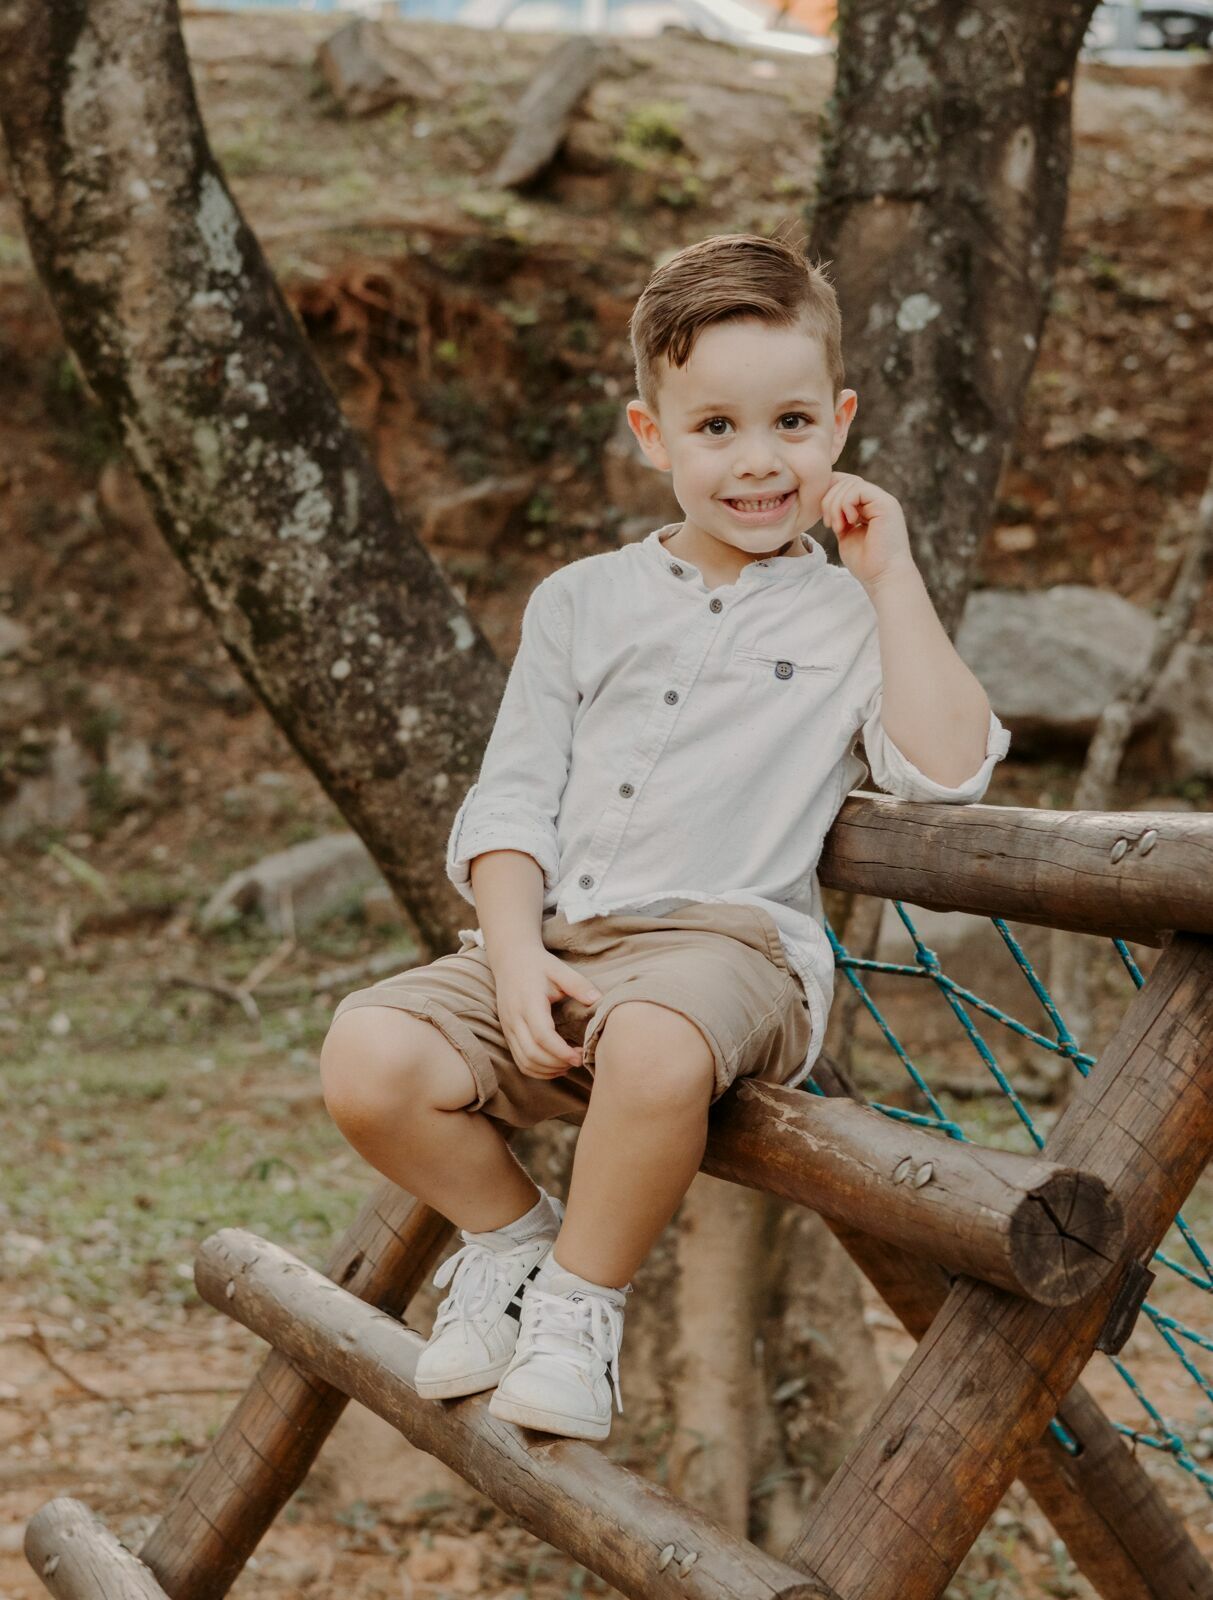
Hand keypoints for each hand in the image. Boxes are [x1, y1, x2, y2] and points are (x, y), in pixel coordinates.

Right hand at [493, 947, 602, 1078]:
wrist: (510, 959)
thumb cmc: (538, 965)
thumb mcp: (559, 969)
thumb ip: (578, 985)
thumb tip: (598, 1000)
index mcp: (528, 1003)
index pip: (542, 1035)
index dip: (561, 1051)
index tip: (580, 1057)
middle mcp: (514, 1019)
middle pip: (532, 1053)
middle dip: (557, 1063)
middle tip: (580, 1060)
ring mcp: (508, 1028)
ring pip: (525, 1061)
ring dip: (548, 1070)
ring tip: (569, 1064)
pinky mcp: (507, 1034)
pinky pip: (520, 1060)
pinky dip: (537, 1069)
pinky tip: (555, 1065)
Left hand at [820, 471, 915, 590]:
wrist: (884, 578)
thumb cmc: (866, 564)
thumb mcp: (846, 535)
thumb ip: (840, 517)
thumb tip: (826, 501)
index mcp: (869, 508)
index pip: (846, 486)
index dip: (830, 496)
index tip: (827, 522)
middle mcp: (878, 501)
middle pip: (846, 481)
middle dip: (830, 500)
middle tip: (830, 525)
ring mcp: (883, 501)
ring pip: (851, 483)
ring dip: (836, 505)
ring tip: (837, 527)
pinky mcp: (886, 504)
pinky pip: (858, 489)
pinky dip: (845, 504)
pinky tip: (848, 523)